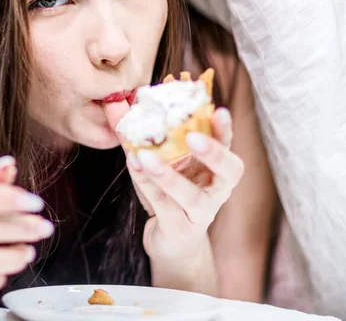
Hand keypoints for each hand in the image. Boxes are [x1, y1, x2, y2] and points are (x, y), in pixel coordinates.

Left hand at [103, 102, 243, 260]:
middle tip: (194, 137)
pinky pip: (164, 205)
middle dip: (214, 153)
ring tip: (146, 156)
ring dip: (167, 175)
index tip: (219, 110)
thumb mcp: (158, 162)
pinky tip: (134, 165)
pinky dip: (147, 185)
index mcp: (216, 168)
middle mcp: (217, 190)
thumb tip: (116, 103)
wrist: (171, 242)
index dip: (224, 129)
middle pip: (229, 171)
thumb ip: (139, 134)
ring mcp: (201, 212)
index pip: (227, 144)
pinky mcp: (180, 229)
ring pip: (190, 195)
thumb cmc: (169, 196)